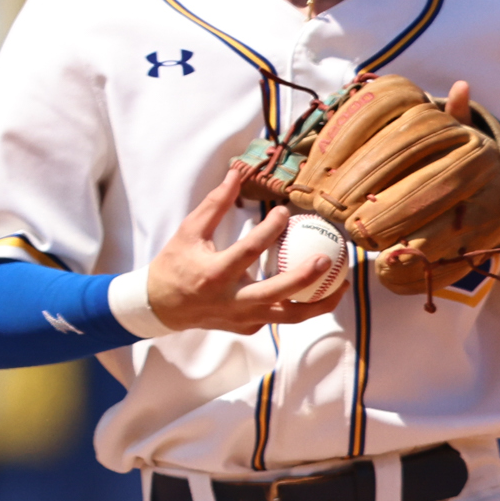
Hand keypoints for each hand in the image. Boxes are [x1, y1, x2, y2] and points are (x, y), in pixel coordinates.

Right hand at [146, 159, 350, 331]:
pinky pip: (279, 316)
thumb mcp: (189, 232)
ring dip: (319, 303)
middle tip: (328, 257)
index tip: (284, 211)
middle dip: (307, 276)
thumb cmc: (175, 265)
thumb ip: (215, 204)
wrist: (159, 308)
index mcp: (214, 274)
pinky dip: (298, 304)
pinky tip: (315, 290)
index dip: (271, 228)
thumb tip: (237, 173)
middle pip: (278, 292)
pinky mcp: (248, 327)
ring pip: (289, 316)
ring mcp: (242, 318)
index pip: (250, 249)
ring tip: (340, 285)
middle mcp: (231, 300)